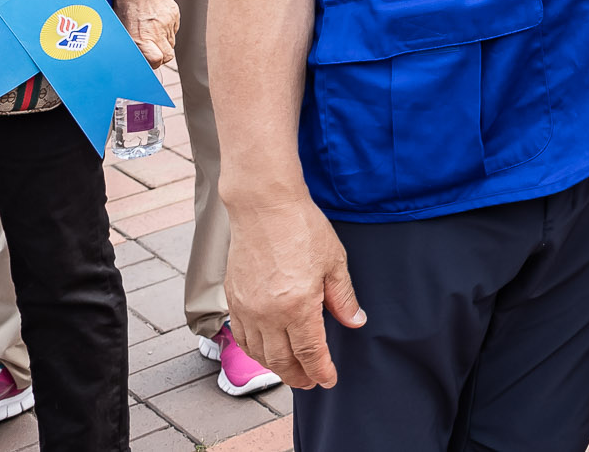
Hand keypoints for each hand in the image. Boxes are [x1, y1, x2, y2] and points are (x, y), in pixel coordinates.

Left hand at [113, 0, 178, 66]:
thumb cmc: (124, 6)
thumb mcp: (122, 28)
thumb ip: (131, 44)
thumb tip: (135, 56)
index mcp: (141, 38)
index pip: (156, 61)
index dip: (153, 64)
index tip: (148, 62)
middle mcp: (157, 32)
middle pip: (168, 56)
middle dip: (161, 57)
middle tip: (152, 51)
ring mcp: (168, 23)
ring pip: (171, 43)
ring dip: (163, 43)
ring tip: (152, 32)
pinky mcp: (175, 15)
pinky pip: (174, 29)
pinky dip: (167, 30)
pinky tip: (157, 22)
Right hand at [223, 192, 364, 388]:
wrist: (264, 206)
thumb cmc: (302, 228)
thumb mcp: (334, 262)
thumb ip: (343, 298)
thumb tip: (355, 322)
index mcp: (298, 306)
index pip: (310, 353)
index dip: (320, 371)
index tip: (328, 380)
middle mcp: (268, 314)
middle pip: (282, 361)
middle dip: (298, 376)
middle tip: (310, 382)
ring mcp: (247, 309)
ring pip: (260, 354)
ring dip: (276, 367)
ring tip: (291, 371)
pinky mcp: (233, 300)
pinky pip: (242, 337)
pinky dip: (255, 351)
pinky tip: (266, 351)